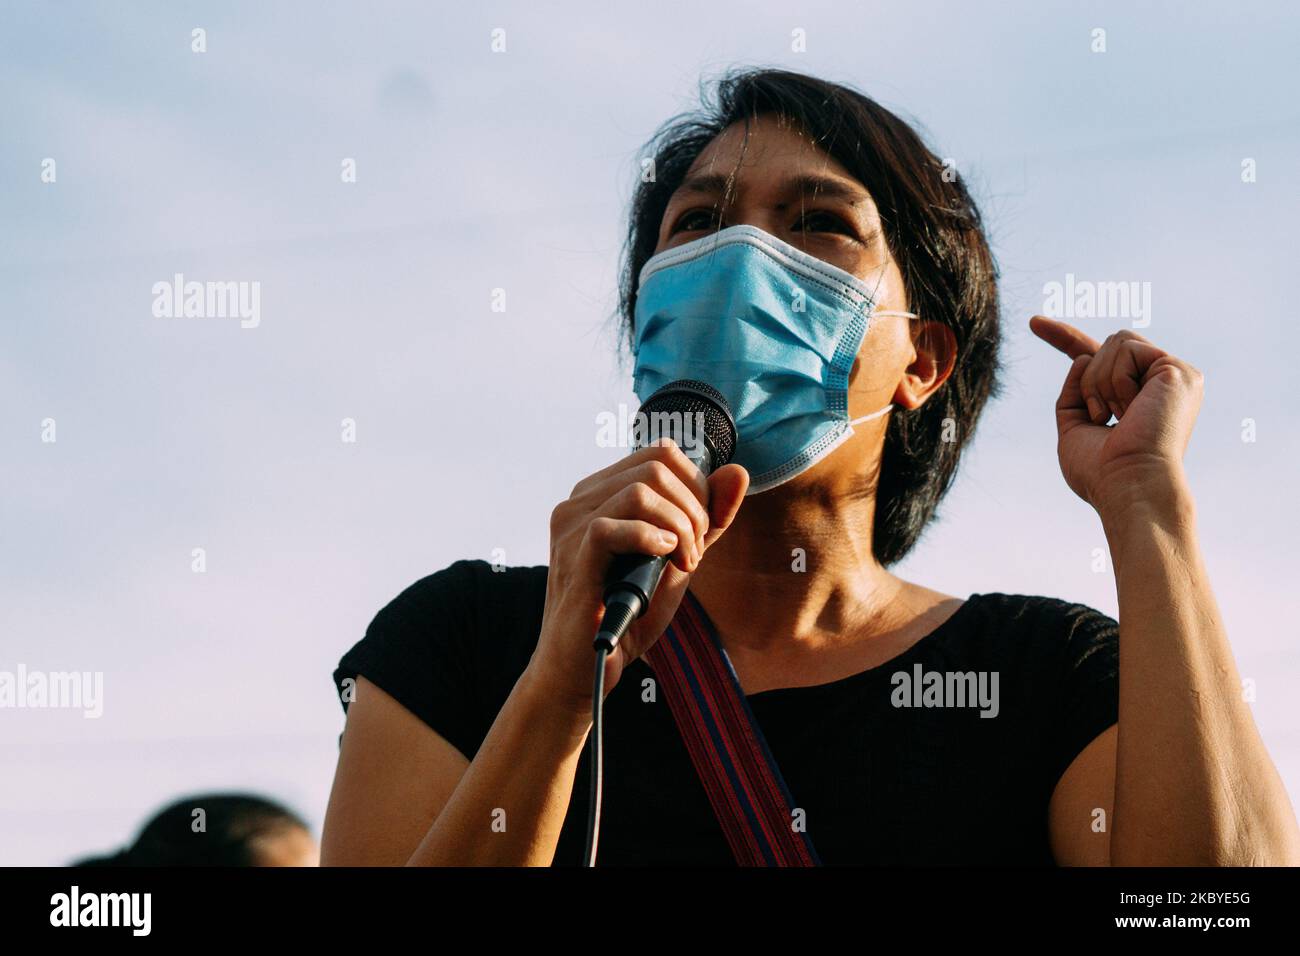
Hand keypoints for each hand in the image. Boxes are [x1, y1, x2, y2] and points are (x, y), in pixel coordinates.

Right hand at [528, 439, 747, 715]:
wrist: (586, 669)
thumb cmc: (628, 613)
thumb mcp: (678, 559)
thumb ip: (707, 518)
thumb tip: (738, 472)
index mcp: (601, 494)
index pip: (660, 454)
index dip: (696, 488)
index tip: (701, 534)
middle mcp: (580, 502)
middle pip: (655, 466)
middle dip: (693, 509)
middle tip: (695, 553)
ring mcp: (571, 528)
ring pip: (640, 491)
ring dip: (679, 527)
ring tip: (683, 564)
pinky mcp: (572, 558)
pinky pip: (612, 526)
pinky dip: (652, 540)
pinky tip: (664, 562)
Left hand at [1029, 316, 1202, 517]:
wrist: (1127, 485)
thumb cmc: (1101, 471)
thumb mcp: (1074, 428)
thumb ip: (1074, 393)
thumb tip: (1082, 357)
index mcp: (1139, 397)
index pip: (1099, 358)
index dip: (1064, 338)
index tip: (1033, 323)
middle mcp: (1160, 382)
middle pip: (1102, 348)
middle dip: (1087, 382)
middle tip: (1100, 418)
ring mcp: (1173, 375)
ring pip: (1114, 343)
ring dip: (1099, 383)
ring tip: (1117, 417)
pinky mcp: (1177, 369)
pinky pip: (1126, 348)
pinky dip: (1115, 381)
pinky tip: (1132, 410)